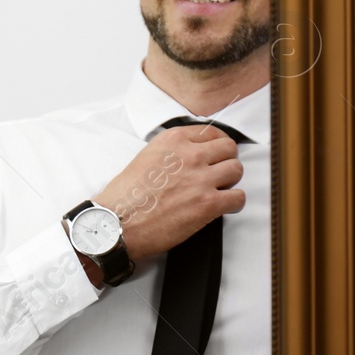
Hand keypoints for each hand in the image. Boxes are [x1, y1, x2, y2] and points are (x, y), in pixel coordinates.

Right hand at [93, 126, 242, 264]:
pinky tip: (223, 207)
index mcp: (173, 140)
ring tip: (220, 191)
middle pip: (228, 149)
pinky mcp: (208, 204)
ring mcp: (201, 179)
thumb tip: (188, 157)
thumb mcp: (146, 157)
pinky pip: (238, 197)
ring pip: (236, 170)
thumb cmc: (125, 196)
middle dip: (226, 161)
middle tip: (220, 173)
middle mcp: (190, 155)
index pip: (211, 132)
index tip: (216, 155)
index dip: (216, 146)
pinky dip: (234, 203)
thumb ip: (171, 152)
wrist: (117, 222)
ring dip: (231, 181)